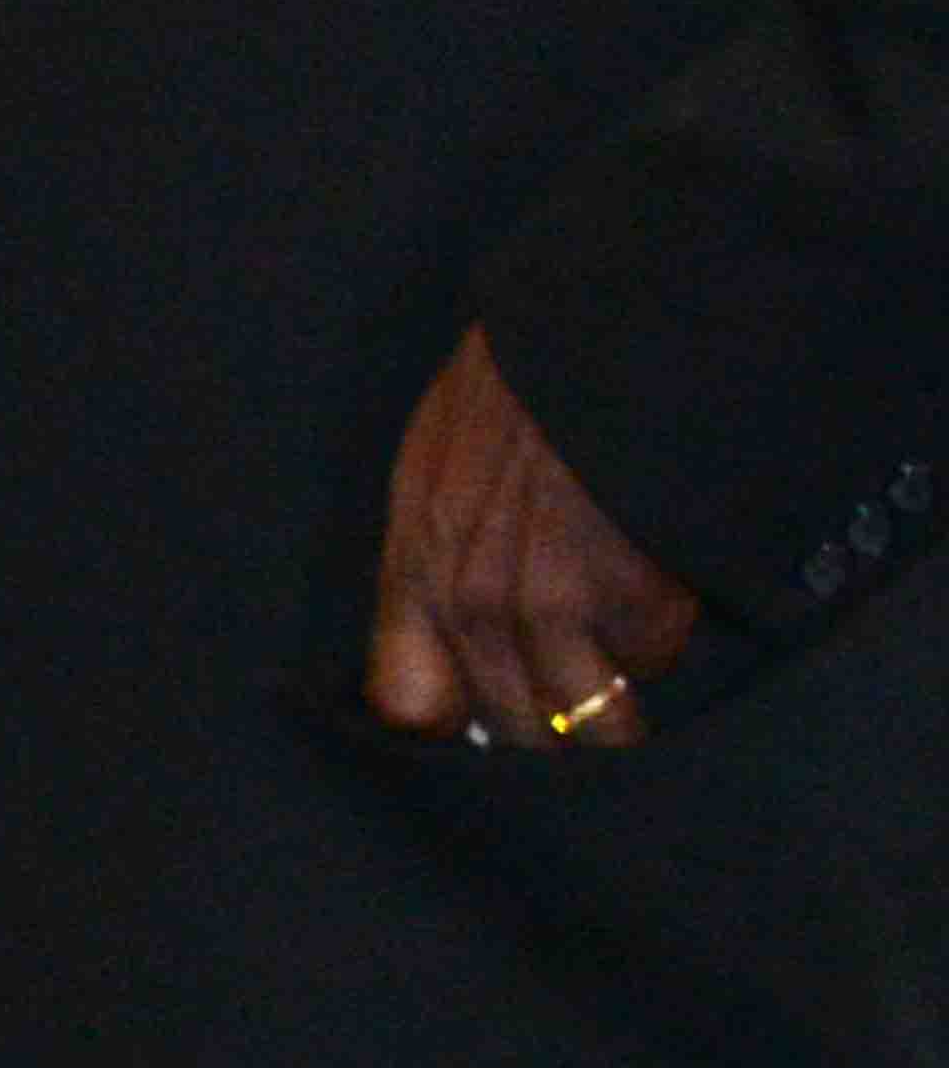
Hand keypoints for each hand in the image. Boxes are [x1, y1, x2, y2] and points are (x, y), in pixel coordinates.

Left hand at [366, 328, 706, 746]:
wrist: (605, 334)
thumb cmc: (522, 388)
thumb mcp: (436, 462)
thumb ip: (434, 561)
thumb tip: (446, 658)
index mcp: (418, 562)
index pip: (404, 700)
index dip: (448, 723)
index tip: (478, 723)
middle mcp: (472, 600)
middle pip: (509, 730)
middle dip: (545, 733)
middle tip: (574, 718)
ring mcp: (552, 607)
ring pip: (586, 724)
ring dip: (610, 712)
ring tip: (624, 672)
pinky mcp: (635, 602)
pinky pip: (652, 663)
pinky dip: (663, 640)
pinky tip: (661, 583)